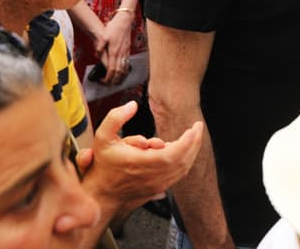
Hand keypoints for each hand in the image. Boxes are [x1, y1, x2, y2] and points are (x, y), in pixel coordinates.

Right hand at [76, 101, 203, 210]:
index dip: (187, 142)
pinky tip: (181, 150)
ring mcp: (156, 185)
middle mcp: (151, 176)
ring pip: (183, 169)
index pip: (173, 155)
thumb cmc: (103, 165)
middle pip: (183, 161)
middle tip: (198, 128)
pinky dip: (185, 161)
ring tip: (191, 136)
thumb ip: (116, 117)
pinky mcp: (158, 188)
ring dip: (190, 152)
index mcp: (140, 163)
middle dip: (194, 143)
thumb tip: (133, 105)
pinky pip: (178, 175)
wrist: (102, 194)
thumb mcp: (102, 136)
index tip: (194, 128)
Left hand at [98, 10, 133, 84]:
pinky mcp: (128, 51)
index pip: (111, 70)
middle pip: (119, 73)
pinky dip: (124, 72)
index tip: (102, 81)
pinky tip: (121, 74)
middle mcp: (121, 54)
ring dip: (119, 79)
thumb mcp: (104, 35)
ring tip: (114, 82)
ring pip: (124, 71)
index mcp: (114, 52)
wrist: (125, 21)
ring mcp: (126, 53)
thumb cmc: (114, 27)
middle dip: (113, 81)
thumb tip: (97, 54)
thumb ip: (100, 46)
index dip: (107, 78)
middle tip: (107, 84)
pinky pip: (127, 65)